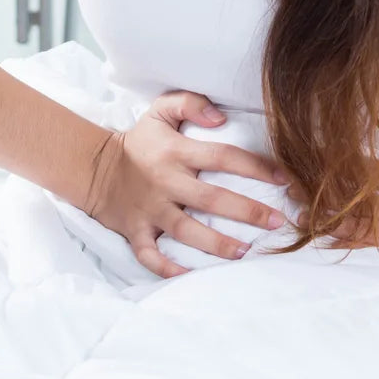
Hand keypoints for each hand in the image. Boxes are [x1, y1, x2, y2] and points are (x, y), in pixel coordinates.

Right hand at [85, 90, 291, 278]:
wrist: (94, 167)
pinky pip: (150, 254)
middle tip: (277, 222)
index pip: (223, 157)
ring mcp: (150, 209)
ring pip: (186, 230)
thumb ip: (190, 104)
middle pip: (211, 198)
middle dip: (247, 211)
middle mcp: (165, 181)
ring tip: (245, 252)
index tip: (284, 178)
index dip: (255, 167)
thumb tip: (221, 117)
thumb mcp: (159, 111)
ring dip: (216, 243)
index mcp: (176, 152)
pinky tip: (190, 274)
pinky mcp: (135, 230)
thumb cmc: (139, 141)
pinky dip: (167, 267)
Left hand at [292, 144, 378, 275]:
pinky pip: (369, 245)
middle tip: (297, 182)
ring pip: (360, 225)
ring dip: (328, 218)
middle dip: (330, 192)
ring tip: (298, 211)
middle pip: (363, 201)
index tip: (329, 152)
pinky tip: (321, 239)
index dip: (356, 164)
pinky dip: (344, 242)